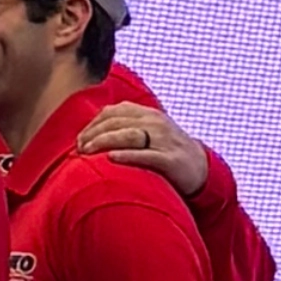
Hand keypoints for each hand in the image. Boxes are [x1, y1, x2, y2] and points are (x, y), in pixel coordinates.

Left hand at [76, 102, 210, 196]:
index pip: (113, 112)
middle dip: (93, 134)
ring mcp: (164, 140)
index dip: (92, 124)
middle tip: (79, 148)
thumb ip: (126, 128)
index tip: (79, 138)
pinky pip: (146, 155)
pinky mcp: (170, 160)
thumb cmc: (166, 151)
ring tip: (86, 152)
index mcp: (148, 114)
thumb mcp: (149, 133)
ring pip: (128, 135)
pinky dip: (127, 156)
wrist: (201, 168)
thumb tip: (92, 134)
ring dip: (103, 142)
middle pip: (117, 123)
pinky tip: (111, 158)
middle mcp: (155, 123)